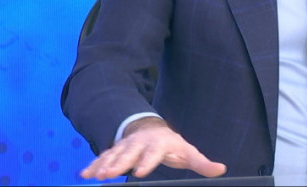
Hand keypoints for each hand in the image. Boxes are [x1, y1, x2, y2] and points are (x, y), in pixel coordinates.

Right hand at [80, 117, 226, 179]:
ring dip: (103, 164)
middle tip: (108, 175)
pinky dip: (94, 165)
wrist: (152, 130)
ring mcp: (126, 146)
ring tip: (93, 176)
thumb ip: (201, 163)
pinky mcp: (116, 151)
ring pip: (113, 154)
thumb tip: (221, 169)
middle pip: (129, 153)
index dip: (146, 162)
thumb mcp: (187, 152)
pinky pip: (103, 157)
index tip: (139, 172)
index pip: (153, 153)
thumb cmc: (172, 145)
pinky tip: (85, 174)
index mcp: (158, 144)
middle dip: (118, 163)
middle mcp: (140, 143)